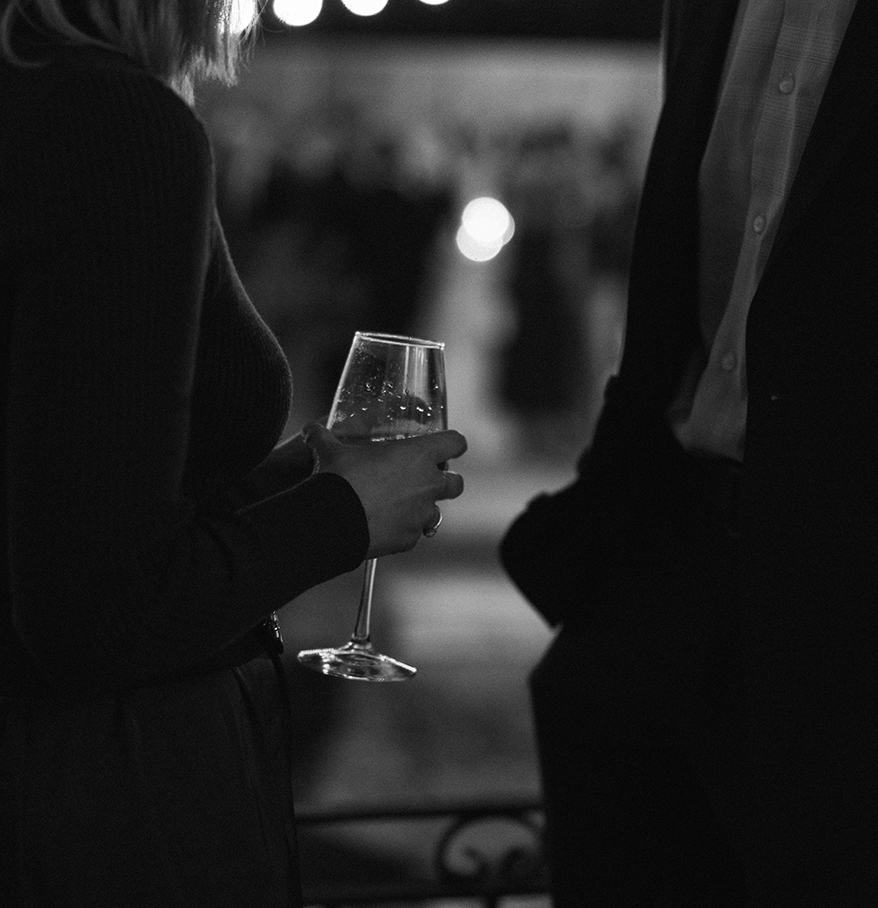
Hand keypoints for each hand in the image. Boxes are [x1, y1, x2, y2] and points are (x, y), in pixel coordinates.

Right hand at [304, 423, 466, 557]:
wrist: (333, 522)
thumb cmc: (339, 480)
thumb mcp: (330, 451)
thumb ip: (323, 437)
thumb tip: (310, 429)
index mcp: (419, 455)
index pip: (455, 443)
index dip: (453, 443)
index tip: (448, 446)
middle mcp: (428, 485)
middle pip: (456, 483)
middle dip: (446, 482)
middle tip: (425, 481)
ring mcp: (422, 515)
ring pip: (436, 513)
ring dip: (423, 509)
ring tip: (400, 508)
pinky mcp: (410, 539)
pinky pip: (414, 534)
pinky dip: (404, 530)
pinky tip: (385, 526)